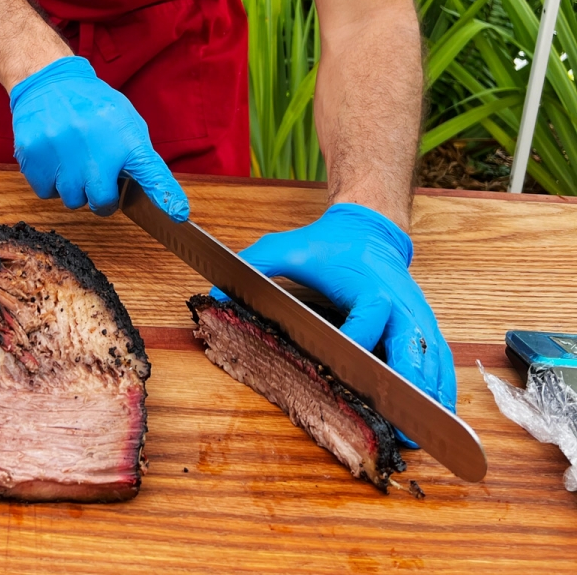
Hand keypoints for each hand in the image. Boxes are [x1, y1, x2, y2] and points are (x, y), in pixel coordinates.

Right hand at [10, 56, 189, 219]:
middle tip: (96, 179)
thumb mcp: (124, 121)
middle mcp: (96, 151)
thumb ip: (135, 156)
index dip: (165, 196)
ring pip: (72, 200)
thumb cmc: (92, 105)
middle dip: (101, 199)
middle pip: (103, 203)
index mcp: (125, 138)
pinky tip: (55, 158)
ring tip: (72, 159)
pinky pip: (46, 192)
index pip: (151, 172)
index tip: (177, 214)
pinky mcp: (35, 160)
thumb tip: (147, 192)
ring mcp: (63, 157)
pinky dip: (50, 182)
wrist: (50, 83)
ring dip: (74, 188)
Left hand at [212, 202, 455, 416]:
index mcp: (370, 287)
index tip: (343, 369)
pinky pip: (441, 358)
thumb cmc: (331, 243)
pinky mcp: (425, 324)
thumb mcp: (288, 247)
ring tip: (422, 433)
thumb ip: (255, 265)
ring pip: (432, 359)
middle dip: (404, 386)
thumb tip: (217, 292)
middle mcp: (400, 304)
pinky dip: (443, 386)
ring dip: (430, 396)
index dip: (355, 347)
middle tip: (399, 425)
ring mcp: (417, 315)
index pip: (366, 324)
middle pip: (410, 349)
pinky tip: (440, 413)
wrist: (369, 227)